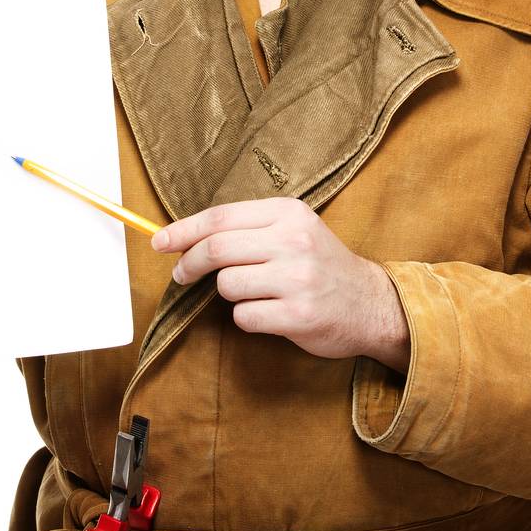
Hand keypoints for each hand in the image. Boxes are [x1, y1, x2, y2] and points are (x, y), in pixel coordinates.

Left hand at [152, 197, 410, 370]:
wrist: (371, 303)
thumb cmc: (320, 265)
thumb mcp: (293, 230)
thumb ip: (248, 229)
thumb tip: (185, 238)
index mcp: (289, 213)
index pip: (221, 217)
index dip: (184, 230)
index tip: (160, 242)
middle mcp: (294, 241)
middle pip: (217, 248)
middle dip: (189, 264)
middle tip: (181, 275)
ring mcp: (298, 279)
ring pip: (228, 285)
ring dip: (230, 294)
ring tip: (255, 294)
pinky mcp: (298, 315)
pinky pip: (244, 317)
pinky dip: (247, 318)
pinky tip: (269, 314)